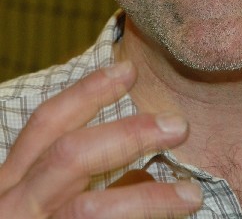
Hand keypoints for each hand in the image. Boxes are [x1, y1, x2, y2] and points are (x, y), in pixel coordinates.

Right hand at [0, 61, 201, 217]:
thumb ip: (73, 188)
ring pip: (90, 211)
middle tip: (177, 125)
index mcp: (11, 184)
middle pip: (70, 155)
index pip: (47, 123)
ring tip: (191, 195)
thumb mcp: (37, 209)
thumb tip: (137, 170)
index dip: (87, 92)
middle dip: (128, 134)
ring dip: (148, 199)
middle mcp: (15, 208)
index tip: (128, 69)